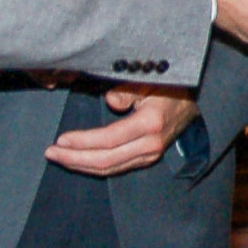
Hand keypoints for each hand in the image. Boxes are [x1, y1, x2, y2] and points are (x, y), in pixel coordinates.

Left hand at [44, 84, 198, 175]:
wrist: (196, 100)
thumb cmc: (169, 85)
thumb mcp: (149, 79)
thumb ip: (128, 89)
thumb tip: (111, 101)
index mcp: (150, 124)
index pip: (108, 140)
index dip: (82, 142)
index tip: (60, 140)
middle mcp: (151, 144)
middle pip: (106, 160)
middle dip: (75, 159)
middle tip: (51, 153)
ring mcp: (150, 154)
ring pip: (110, 168)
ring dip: (82, 165)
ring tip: (60, 157)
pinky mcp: (148, 157)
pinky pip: (117, 167)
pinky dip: (95, 165)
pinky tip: (80, 160)